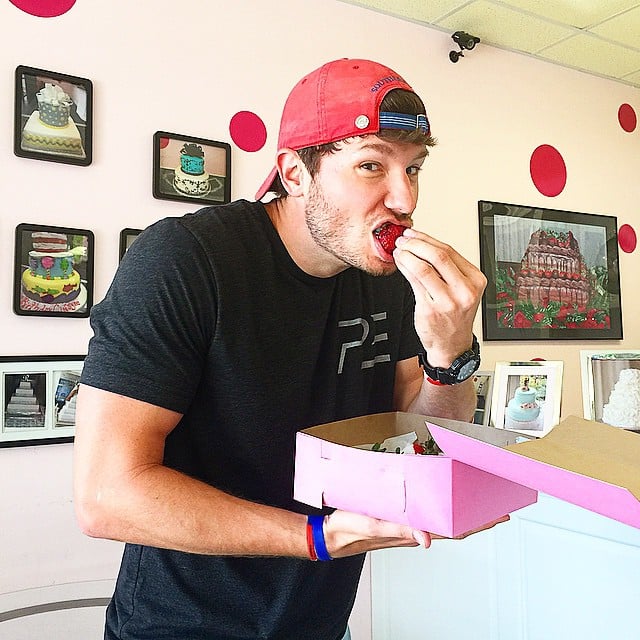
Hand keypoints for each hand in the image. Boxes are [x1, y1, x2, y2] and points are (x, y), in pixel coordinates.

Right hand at [322, 511, 509, 557]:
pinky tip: (441, 501)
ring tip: (477, 502)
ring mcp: (407, 525)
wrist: (332, 534)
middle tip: (498, 506)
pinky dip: (441, 507)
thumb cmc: (350, 529)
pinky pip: (426, 514)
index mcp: (412, 531)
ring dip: (462, 512)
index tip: (499, 514)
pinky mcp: (397, 519)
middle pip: (454, 524)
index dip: (478, 523)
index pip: (454, 529)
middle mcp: (415, 529)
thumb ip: (398, 530)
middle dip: (478, 517)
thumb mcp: (373, 525)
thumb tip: (426, 539)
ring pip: (443, 520)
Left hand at [394, 228, 486, 366]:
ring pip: (424, 268)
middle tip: (403, 240)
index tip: (414, 234)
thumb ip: (448, 269)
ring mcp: (448, 301)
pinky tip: (400, 264)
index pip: (450, 251)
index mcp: (476, 280)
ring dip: (407, 255)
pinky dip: (405, 269)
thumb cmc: (454, 317)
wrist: (451, 345)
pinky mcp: (431, 310)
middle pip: (438, 256)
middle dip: (416, 244)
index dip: (428, 239)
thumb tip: (423, 244)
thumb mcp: (461, 290)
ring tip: (399, 251)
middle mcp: (465, 290)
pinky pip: (415, 283)